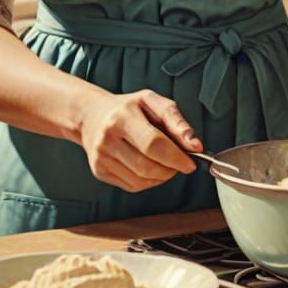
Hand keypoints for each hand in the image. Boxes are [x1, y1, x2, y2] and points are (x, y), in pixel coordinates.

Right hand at [78, 89, 201, 191]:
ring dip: (162, 177)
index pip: (153, 144)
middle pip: (147, 166)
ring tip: (167, 163)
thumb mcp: (153, 102)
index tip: (191, 162)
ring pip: (141, 180)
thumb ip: (176, 121)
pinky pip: (132, 186)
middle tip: (181, 162)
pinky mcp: (99, 172)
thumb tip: (194, 145)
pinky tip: (151, 168)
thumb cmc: (128, 107)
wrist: (92, 115)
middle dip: (171, 169)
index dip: (175, 157)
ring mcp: (101, 158)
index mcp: (122, 117)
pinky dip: (149, 181)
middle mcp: (107, 139)